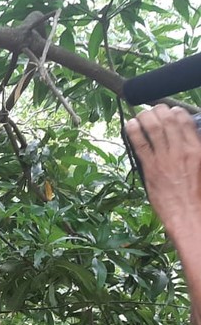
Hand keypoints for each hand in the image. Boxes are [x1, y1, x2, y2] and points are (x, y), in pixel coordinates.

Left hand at [126, 105, 200, 229]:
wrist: (188, 214)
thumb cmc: (197, 194)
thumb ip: (195, 151)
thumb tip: (187, 138)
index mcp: (197, 149)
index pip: (185, 120)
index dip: (175, 111)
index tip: (171, 111)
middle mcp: (181, 150)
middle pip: (168, 120)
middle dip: (159, 110)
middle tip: (154, 110)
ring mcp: (164, 158)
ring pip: (153, 127)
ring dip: (145, 116)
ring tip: (142, 115)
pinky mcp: (150, 167)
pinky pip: (139, 144)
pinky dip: (134, 131)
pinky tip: (131, 125)